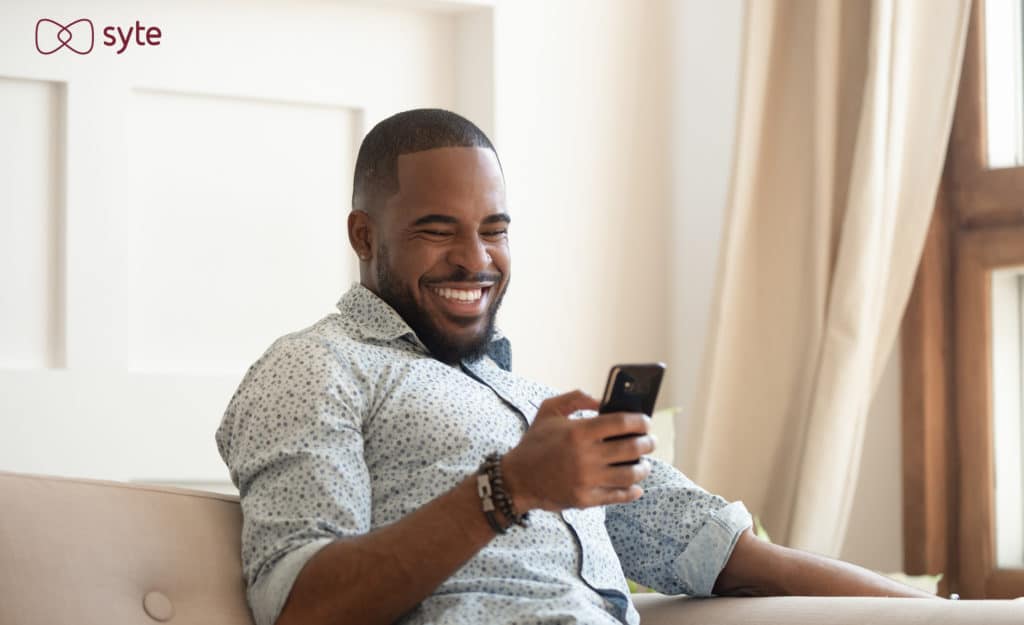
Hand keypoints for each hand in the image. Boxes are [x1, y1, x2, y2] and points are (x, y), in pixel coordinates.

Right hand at [501, 390, 654, 511]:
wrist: (516, 479)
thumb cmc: (535, 442)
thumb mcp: (548, 410)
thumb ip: (576, 398)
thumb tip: (603, 400)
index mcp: (578, 432)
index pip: (621, 423)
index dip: (640, 421)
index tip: (645, 422)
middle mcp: (585, 456)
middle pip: (631, 449)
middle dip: (647, 443)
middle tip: (650, 442)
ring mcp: (586, 480)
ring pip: (629, 474)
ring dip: (643, 468)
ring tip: (644, 464)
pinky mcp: (585, 499)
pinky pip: (617, 496)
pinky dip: (632, 492)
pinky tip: (637, 487)